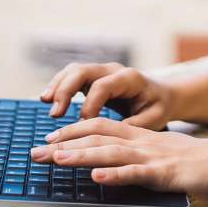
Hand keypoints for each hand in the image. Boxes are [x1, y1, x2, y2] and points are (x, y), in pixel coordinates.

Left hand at [29, 118, 207, 198]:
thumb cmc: (193, 166)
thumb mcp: (158, 156)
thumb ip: (134, 158)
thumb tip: (107, 166)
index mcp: (139, 136)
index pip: (98, 127)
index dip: (71, 132)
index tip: (48, 141)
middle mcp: (141, 142)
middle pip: (96, 137)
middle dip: (64, 144)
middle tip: (36, 153)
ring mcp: (152, 157)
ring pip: (110, 152)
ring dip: (81, 155)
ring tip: (57, 159)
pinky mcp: (164, 174)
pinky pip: (136, 174)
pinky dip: (116, 175)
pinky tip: (97, 178)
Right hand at [39, 62, 174, 129]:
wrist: (162, 95)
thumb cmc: (158, 107)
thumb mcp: (153, 119)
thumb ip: (132, 125)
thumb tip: (109, 136)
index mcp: (129, 78)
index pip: (103, 86)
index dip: (90, 104)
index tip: (83, 124)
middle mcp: (113, 70)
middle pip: (83, 71)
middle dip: (66, 90)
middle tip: (55, 113)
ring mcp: (102, 71)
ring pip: (74, 70)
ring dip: (58, 86)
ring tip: (45, 103)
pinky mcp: (93, 77)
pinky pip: (72, 76)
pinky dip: (59, 86)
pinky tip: (47, 100)